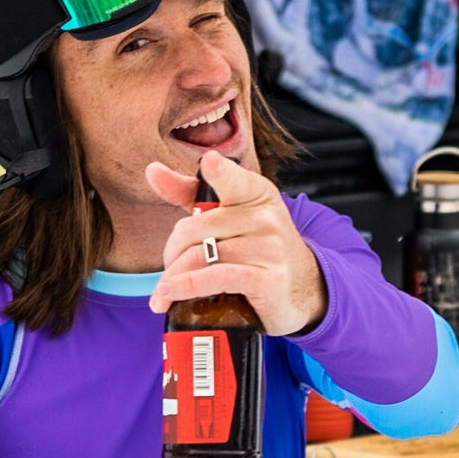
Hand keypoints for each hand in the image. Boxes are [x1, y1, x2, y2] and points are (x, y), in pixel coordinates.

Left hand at [145, 148, 326, 337]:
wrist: (305, 289)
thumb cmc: (259, 249)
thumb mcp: (232, 216)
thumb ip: (191, 194)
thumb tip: (153, 170)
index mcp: (255, 193)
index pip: (231, 178)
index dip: (219, 171)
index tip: (210, 162)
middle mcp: (264, 217)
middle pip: (194, 228)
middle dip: (172, 252)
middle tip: (169, 268)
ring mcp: (268, 248)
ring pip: (199, 256)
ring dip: (172, 277)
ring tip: (163, 292)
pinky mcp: (266, 279)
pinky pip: (216, 278)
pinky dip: (186, 287)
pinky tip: (171, 294)